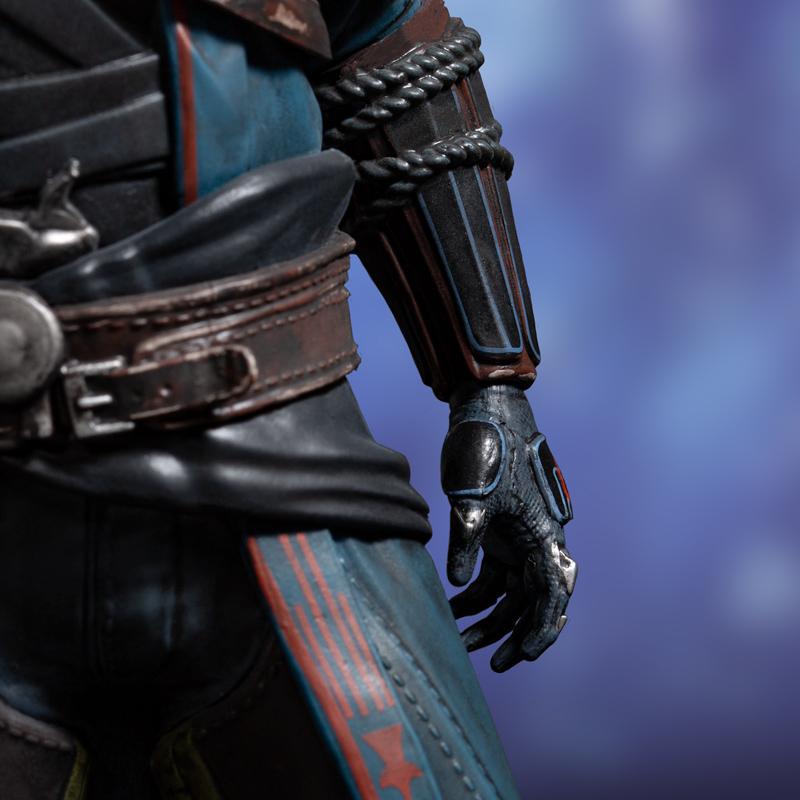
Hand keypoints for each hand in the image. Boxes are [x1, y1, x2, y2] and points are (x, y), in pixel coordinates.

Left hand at [441, 383, 575, 671]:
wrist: (484, 411)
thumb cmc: (486, 448)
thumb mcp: (472, 496)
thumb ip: (467, 540)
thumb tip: (459, 583)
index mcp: (543, 535)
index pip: (552, 594)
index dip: (542, 630)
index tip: (524, 657)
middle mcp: (537, 540)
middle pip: (532, 600)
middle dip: (514, 633)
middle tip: (493, 665)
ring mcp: (518, 537)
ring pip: (511, 591)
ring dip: (490, 616)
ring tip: (461, 641)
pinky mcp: (500, 530)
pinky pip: (494, 572)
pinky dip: (476, 591)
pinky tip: (452, 605)